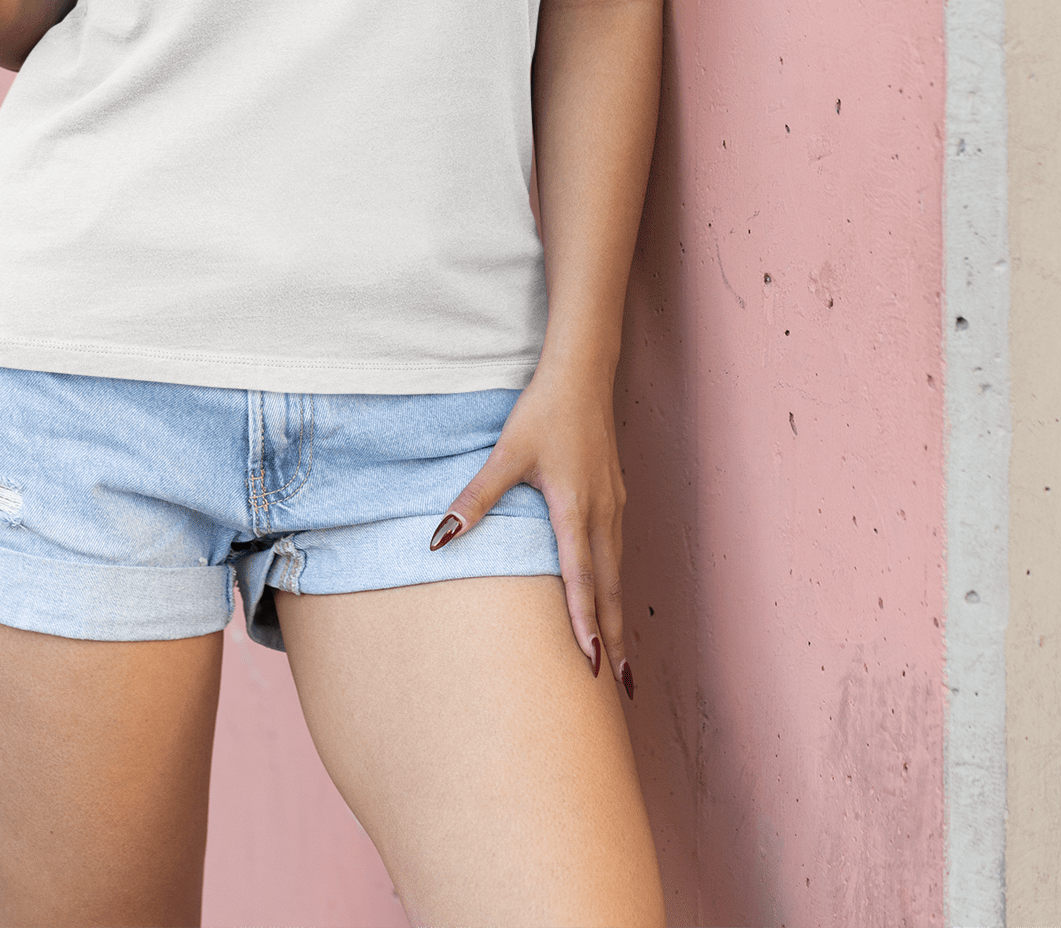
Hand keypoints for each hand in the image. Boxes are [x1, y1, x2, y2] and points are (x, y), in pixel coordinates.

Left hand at [428, 365, 635, 700]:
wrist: (583, 373)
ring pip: (617, 572)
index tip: (594, 668)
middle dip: (615, 638)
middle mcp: (602, 515)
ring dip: (618, 613)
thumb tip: (440, 537)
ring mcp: (614, 505)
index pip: (581, 582)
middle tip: (621, 686)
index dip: (585, 627)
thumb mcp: (505, 454)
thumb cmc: (544, 412)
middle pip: (610, 589)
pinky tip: (610, 594)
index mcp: (575, 511)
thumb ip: (476, 498)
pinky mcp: (615, 495)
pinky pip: (617, 552)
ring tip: (619, 654)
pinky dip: (615, 583)